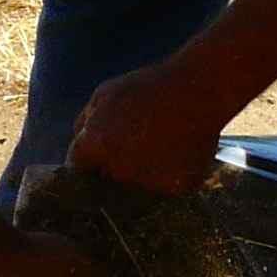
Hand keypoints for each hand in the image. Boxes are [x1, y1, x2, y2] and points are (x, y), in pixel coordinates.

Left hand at [66, 58, 227, 198]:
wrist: (199, 90)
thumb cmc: (149, 87)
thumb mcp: (105, 93)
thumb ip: (84, 122)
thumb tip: (78, 143)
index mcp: (97, 146)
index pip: (77, 167)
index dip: (86, 161)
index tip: (95, 156)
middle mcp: (119, 170)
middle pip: (105, 180)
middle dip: (110, 168)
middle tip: (130, 147)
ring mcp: (148, 182)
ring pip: (134, 188)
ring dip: (138, 175)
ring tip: (155, 148)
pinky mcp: (174, 188)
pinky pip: (163, 189)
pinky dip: (166, 177)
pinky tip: (174, 155)